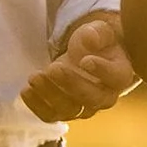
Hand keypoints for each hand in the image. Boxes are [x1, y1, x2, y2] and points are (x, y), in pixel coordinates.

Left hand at [21, 11, 137, 124]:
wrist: (87, 56)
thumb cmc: (98, 43)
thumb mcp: (99, 31)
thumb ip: (97, 33)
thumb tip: (90, 39)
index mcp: (120, 74)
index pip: (117, 77)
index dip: (102, 70)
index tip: (85, 60)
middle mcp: (105, 96)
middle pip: (92, 98)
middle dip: (70, 84)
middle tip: (53, 68)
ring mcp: (84, 107)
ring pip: (70, 109)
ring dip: (50, 94)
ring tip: (34, 77)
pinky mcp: (64, 111)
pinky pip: (51, 115)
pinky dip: (36, 106)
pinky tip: (26, 91)